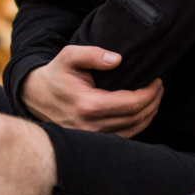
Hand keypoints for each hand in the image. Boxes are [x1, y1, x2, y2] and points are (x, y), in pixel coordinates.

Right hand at [20, 46, 162, 136]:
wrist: (35, 96)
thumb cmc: (56, 74)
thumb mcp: (70, 56)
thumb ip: (93, 54)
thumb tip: (118, 59)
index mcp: (88, 105)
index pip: (132, 104)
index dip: (150, 93)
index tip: (157, 80)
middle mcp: (91, 126)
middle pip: (136, 118)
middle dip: (153, 102)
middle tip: (159, 87)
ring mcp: (92, 136)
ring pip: (133, 130)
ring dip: (149, 113)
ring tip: (155, 97)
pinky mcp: (93, 140)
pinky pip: (124, 136)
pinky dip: (139, 124)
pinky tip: (143, 111)